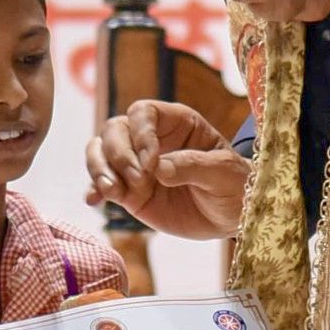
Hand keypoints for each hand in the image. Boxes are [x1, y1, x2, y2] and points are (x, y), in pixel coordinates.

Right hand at [85, 100, 250, 239]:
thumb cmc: (234, 185)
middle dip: (119, 153)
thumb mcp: (224, 173)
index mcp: (176, 123)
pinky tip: (94, 201)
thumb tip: (159, 169)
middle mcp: (150, 139)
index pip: (143, 113)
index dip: (141, 133)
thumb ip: (193, 166)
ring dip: (99, 169)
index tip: (151, 162)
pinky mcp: (129, 192)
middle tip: (137, 179)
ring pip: (100, 152)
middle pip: (115, 129)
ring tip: (111, 192)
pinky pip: (103, 185)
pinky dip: (95, 191)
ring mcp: (136, 165)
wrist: (232, 217)